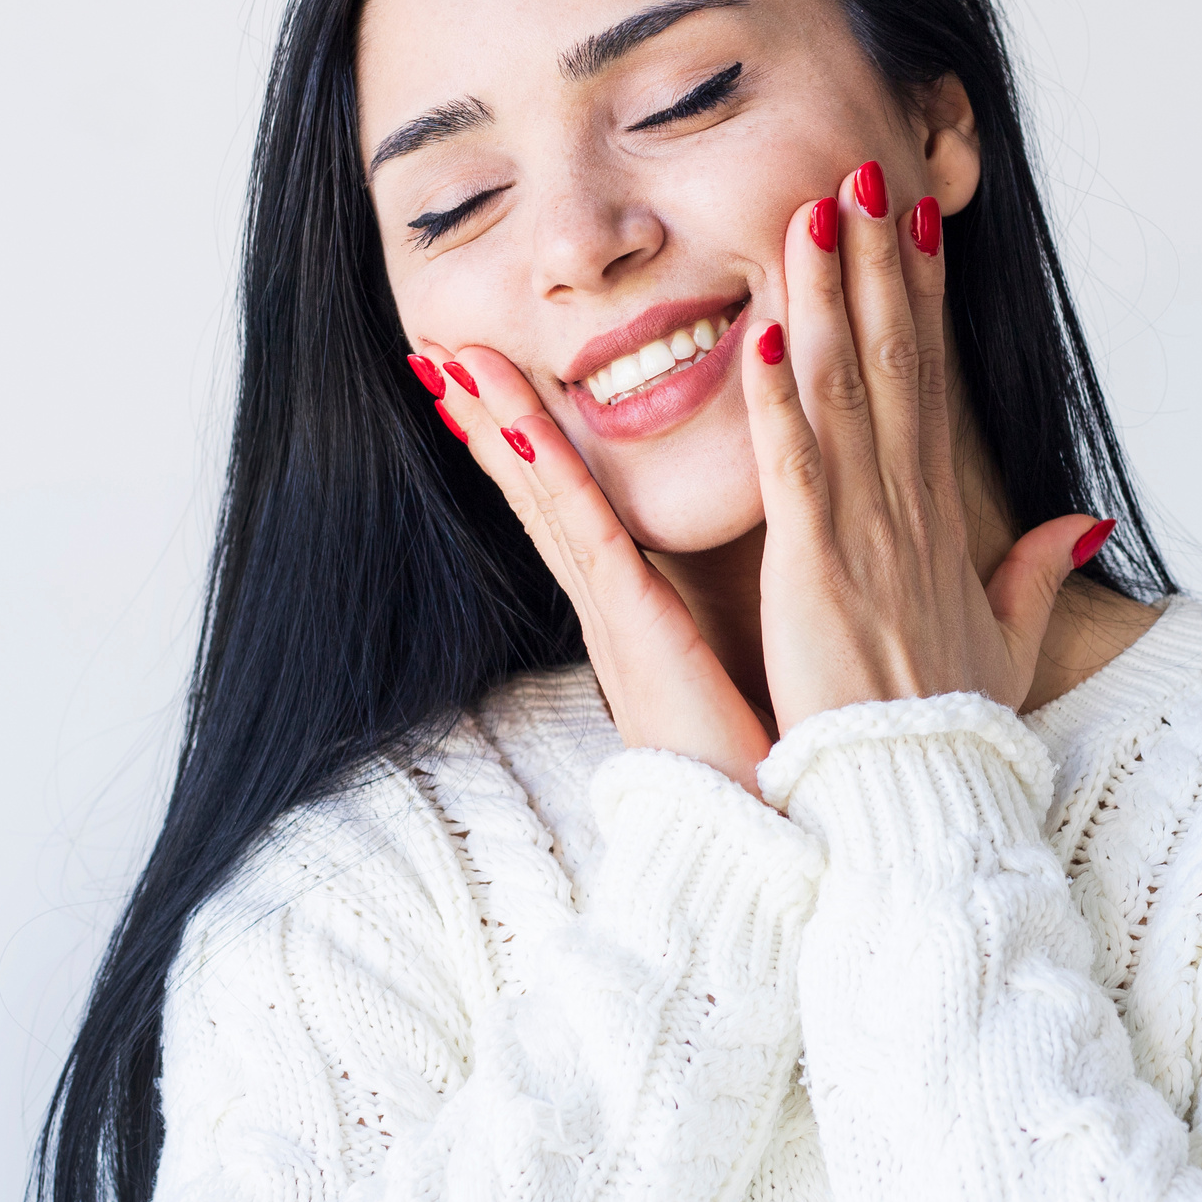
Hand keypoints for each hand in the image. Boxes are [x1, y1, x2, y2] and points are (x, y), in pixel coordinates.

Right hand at [414, 348, 776, 789]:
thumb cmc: (759, 773)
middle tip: (443, 349)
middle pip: (539, 494)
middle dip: (489, 420)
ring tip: (452, 361)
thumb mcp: (737, 680)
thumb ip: (727, 631)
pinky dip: (551, 474)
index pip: (572, 512)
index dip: (530, 444)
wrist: (755, 852)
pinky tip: (523, 419)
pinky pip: (587, 535)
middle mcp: (611, 613)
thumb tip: (739, 599)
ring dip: (499, 426)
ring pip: (547, 501)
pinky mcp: (635, 631)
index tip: (498, 379)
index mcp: (635, 620)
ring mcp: (614, 619)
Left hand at [744, 161, 1109, 736]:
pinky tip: (766, 328)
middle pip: (896, 361)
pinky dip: (779, 396)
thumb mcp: (1006, 644)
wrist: (921, 800)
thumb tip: (1084, 522)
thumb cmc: (948, 733)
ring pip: (848, 389)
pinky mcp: (816, 569)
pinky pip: (796, 465)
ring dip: (831, 296)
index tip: (915, 221)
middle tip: (863, 172)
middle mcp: (908, 511)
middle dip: (881, 262)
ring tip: (816, 212)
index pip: (928, 385)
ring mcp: (866, 534)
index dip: (923, 296)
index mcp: (939, 523)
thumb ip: (1037, 575)